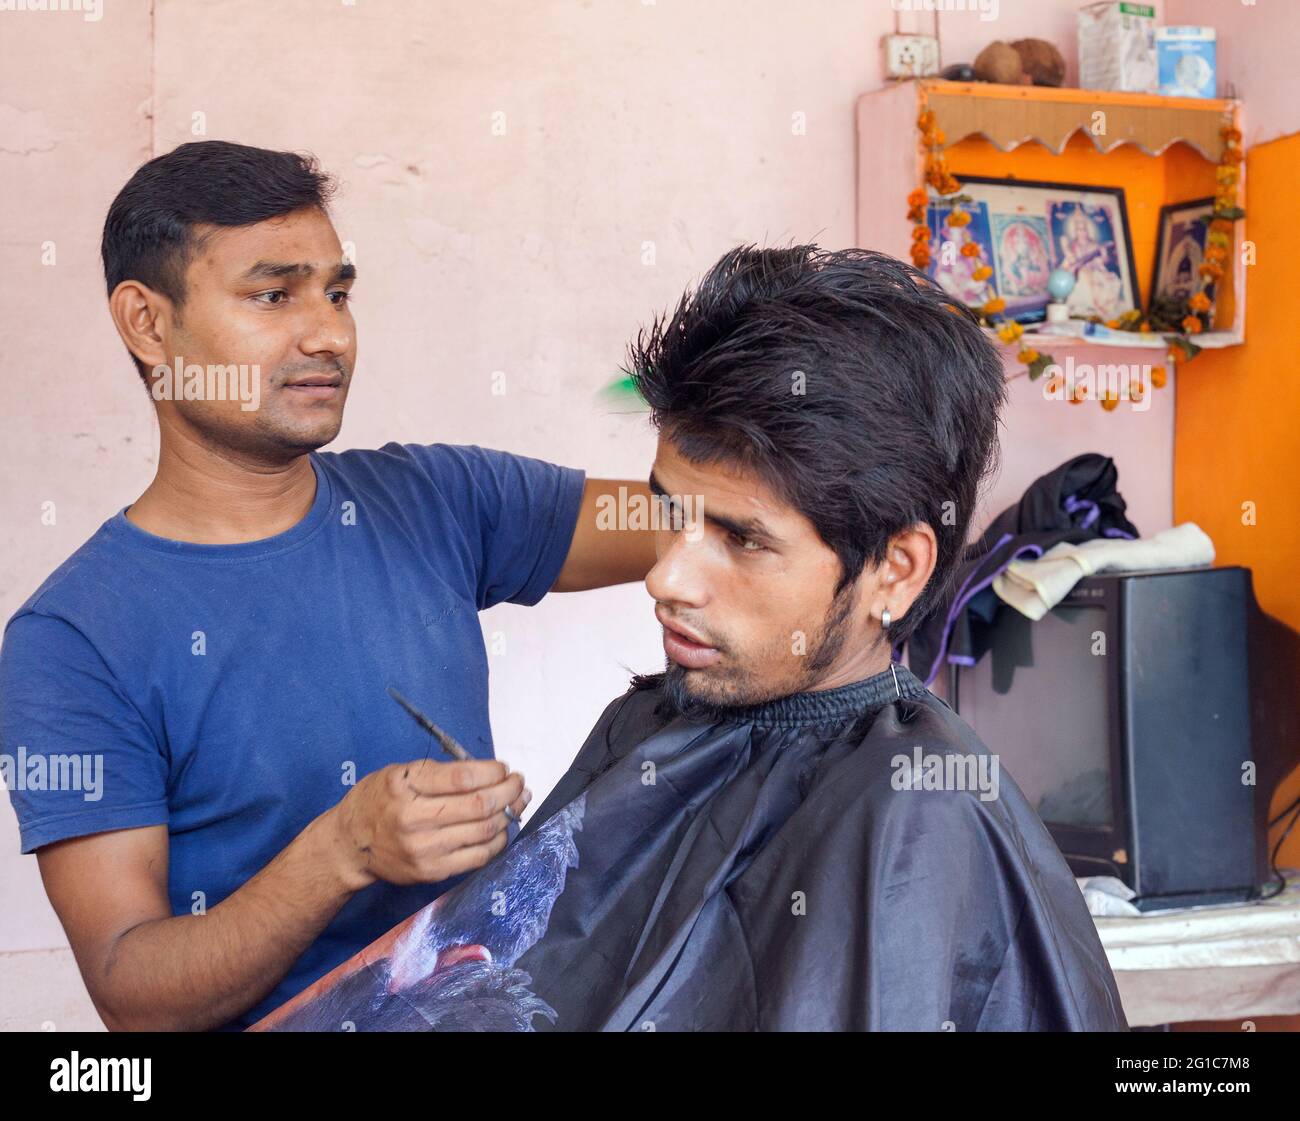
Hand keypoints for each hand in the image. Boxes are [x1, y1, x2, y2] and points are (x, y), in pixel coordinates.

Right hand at [326, 758, 530, 890]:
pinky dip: (497, 841)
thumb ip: (440, 772)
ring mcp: (424, 849)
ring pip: (484, 832)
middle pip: (480, 806)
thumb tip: (489, 773)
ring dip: (509, 815)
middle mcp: (414, 818)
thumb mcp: (400, 773)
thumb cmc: (378, 800)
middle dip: (509, 792)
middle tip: (519, 784)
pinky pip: (477, 857)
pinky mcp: (431, 871)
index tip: (504, 768)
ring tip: (517, 802)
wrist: (350, 845)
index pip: (464, 777)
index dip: (493, 772)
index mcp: (405, 786)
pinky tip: (501, 829)